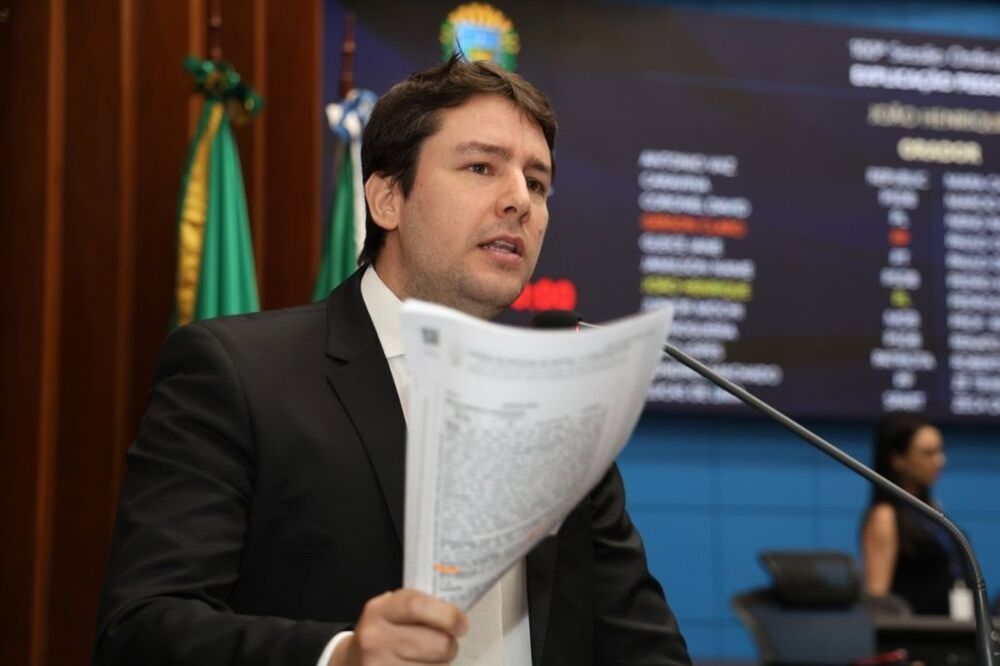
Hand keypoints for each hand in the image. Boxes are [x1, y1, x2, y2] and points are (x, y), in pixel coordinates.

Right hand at [330, 589, 467, 664]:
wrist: (352, 661)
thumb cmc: (381, 631)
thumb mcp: (391, 610)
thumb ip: (419, 606)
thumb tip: (457, 614)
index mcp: (379, 611)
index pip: (418, 606)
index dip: (448, 615)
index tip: (461, 624)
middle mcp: (375, 639)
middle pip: (438, 644)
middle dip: (450, 645)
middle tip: (446, 642)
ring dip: (441, 664)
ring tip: (428, 657)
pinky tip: (420, 665)